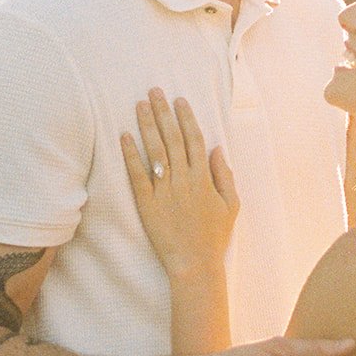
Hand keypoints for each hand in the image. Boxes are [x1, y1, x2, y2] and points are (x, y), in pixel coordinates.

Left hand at [122, 90, 238, 276]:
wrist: (195, 264)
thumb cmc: (214, 237)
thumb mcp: (231, 205)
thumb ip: (225, 175)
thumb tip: (218, 148)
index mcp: (204, 178)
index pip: (194, 140)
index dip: (186, 118)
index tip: (179, 100)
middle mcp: (184, 180)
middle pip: (172, 139)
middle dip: (164, 113)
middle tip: (154, 91)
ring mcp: (164, 191)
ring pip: (155, 151)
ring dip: (147, 126)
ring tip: (139, 105)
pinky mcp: (147, 204)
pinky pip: (137, 175)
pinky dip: (131, 155)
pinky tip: (124, 136)